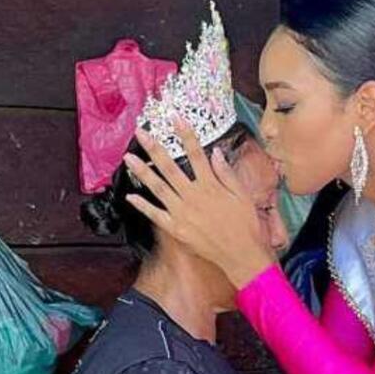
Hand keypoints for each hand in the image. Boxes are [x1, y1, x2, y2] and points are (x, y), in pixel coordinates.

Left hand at [123, 120, 273, 287]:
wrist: (241, 255)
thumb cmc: (246, 226)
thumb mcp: (243, 196)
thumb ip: (227, 174)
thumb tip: (215, 153)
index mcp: (211, 186)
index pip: (196, 154)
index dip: (185, 134)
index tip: (175, 118)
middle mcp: (193, 197)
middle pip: (170, 167)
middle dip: (154, 148)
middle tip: (140, 132)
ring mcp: (182, 213)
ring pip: (158, 188)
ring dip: (142, 172)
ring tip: (128, 158)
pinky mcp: (177, 229)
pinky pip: (156, 215)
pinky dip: (142, 206)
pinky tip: (130, 196)